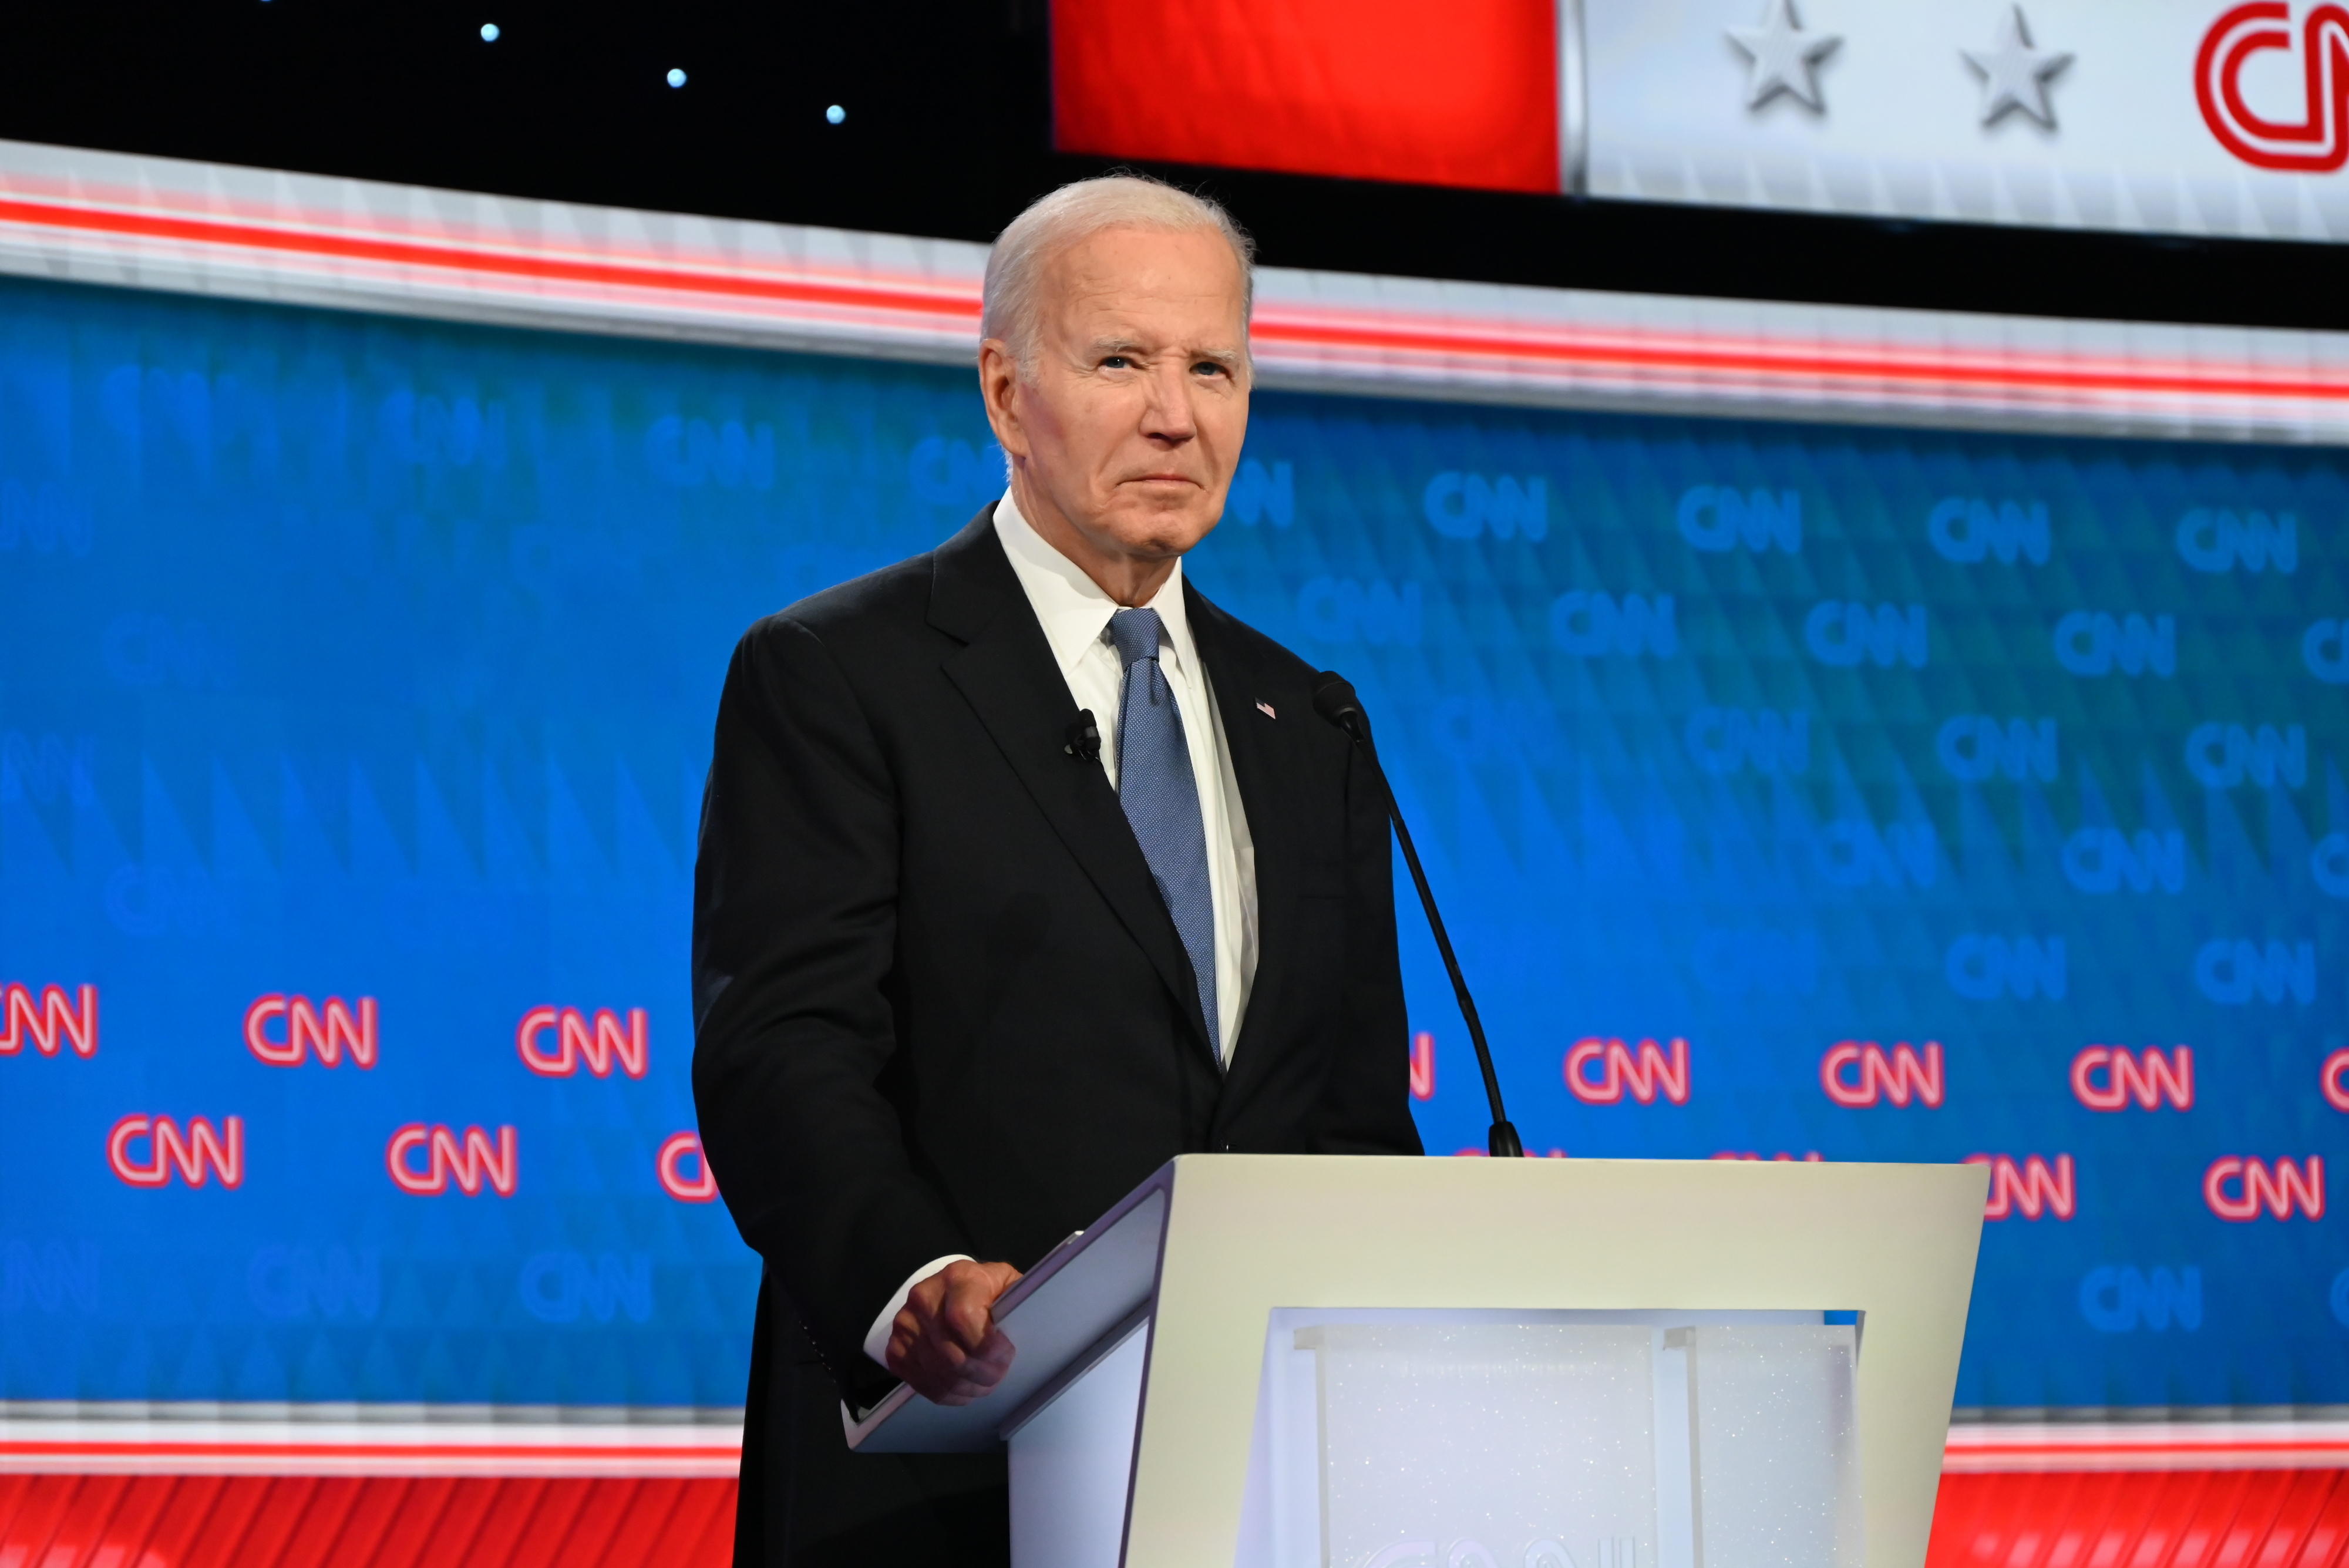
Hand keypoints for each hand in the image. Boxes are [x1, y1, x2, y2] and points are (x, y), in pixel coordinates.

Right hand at [885, 1259, 1022, 1404]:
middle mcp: (924, 1297)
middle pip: (952, 1355)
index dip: (987, 1346)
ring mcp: (905, 1324)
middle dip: (983, 1374)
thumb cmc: (989, 1291)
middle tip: (999, 1374)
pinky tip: (964, 1387)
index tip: (1006, 1353)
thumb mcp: (1009, 1285)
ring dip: (968, 1388)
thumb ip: (1018, 1301)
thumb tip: (1024, 1323)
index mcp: (958, 1277)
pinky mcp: (896, 1348)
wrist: (954, 1290)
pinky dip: (948, 1394)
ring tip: (985, 1382)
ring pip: (939, 1375)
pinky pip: (922, 1384)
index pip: (963, 1318)